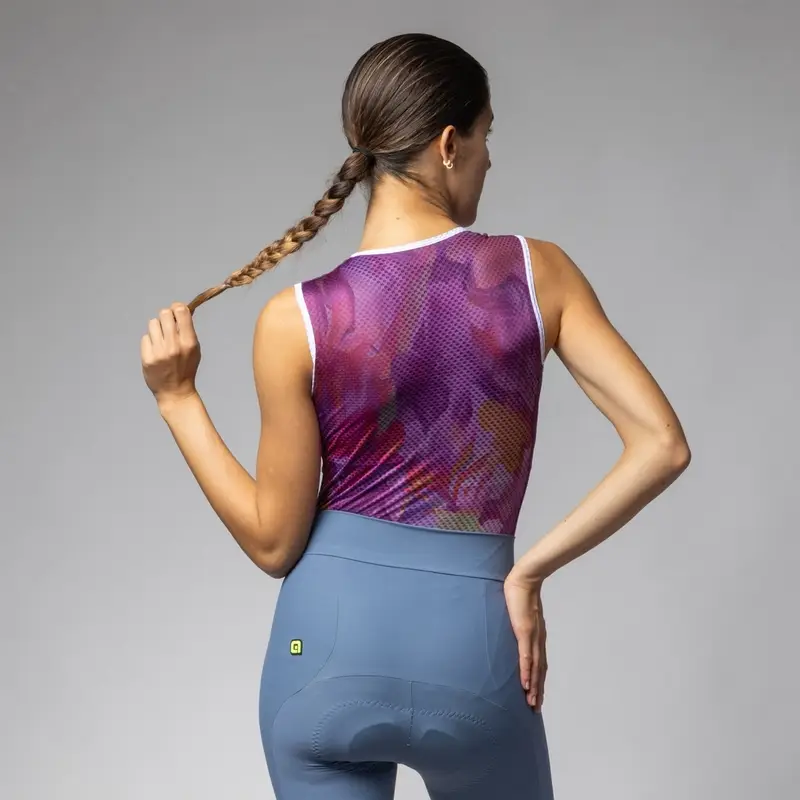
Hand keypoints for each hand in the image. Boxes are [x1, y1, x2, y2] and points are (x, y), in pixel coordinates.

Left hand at [141, 303, 200, 406]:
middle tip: (168, 326)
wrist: (175, 392)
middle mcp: (174, 346)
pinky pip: (145, 338)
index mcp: (189, 342)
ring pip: (153, 323)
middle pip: (164, 314)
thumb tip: (182, 309)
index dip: (177, 308)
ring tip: (161, 341)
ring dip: (157, 329)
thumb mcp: (195, 349)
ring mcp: (159, 352)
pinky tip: (155, 352)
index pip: (181, 311)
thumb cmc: (186, 368)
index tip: (177, 312)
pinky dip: (150, 342)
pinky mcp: (147, 358)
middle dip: (166, 317)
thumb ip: (188, 330)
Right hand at [503, 569, 546, 710]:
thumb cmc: (519, 593)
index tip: (537, 695)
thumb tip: (511, 629)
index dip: (539, 680)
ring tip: (532, 703)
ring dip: (534, 687)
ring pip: (535, 668)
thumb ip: (517, 623)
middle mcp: (538, 640)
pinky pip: (526, 656)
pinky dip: (526, 672)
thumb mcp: (519, 613)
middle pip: (540, 670)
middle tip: (536, 708)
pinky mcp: (524, 632)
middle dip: (538, 690)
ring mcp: (532, 637)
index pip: (540, 663)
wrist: (524, 580)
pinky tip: (525, 684)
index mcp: (537, 636)